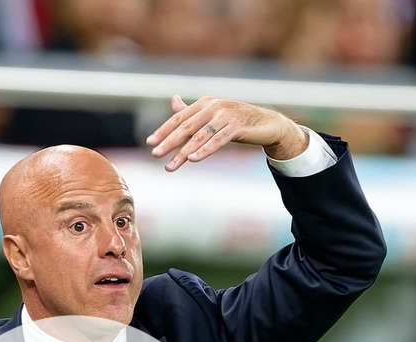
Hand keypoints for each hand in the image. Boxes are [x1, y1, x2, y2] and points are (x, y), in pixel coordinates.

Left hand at [146, 95, 308, 170]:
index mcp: (204, 103)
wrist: (266, 123)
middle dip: (169, 141)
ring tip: (170, 166)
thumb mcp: (212, 114)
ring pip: (200, 136)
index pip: (180, 118)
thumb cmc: (236, 120)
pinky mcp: (237, 126)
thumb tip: (174, 100)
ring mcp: (226, 115)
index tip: (150, 143)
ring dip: (183, 152)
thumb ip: (192, 111)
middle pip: (186, 126)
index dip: (164, 130)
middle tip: (154, 154)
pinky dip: (204, 150)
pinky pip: (217, 140)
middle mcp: (214, 106)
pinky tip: (193, 159)